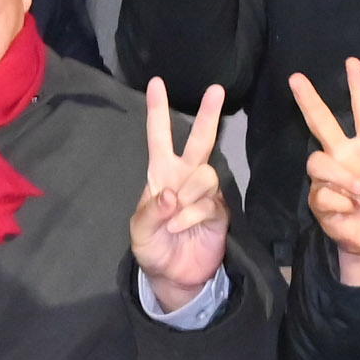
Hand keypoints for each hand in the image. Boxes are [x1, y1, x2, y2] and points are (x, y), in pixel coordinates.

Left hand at [131, 77, 234, 311]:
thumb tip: (171, 194)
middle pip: (200, 140)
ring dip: (187, 197)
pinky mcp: (219, 210)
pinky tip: (181, 228)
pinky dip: (190, 217)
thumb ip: (150, 212)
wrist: (174, 276)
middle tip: (216, 89)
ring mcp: (205, 192)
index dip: (158, 111)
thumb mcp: (139, 232)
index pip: (158, 138)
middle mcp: (185, 177)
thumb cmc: (153, 248)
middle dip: (208, 115)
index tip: (157, 83)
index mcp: (160, 174)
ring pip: (205, 174)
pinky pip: (208, 203)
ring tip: (174, 220)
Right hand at [291, 55, 359, 285]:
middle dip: (308, 100)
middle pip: (322, 122)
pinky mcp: (319, 198)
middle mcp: (345, 153)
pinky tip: (349, 210)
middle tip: (295, 78)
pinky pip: (321, 193)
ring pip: (317, 161)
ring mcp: (330, 174)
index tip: (352, 63)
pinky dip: (339, 203)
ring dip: (339, 177)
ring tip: (357, 191)